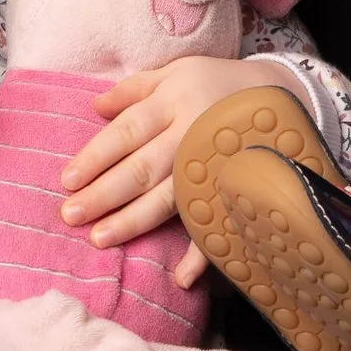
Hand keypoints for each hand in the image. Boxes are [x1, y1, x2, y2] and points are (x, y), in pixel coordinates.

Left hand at [61, 56, 307, 285]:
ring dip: (134, 221)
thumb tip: (95, 106)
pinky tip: (181, 279)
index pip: (126, 131)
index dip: (96, 156)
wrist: (283, 94)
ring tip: (100, 239)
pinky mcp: (234, 188)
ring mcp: (214, 165)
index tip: (67, 180)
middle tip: (71, 216)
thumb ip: (135, 88)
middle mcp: (191, 134)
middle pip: (141, 167)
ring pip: (169, 198)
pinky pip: (219, 221)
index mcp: (174, 101)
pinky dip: (202, 253)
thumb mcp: (177, 72)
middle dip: (104, 193)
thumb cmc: (218, 83)